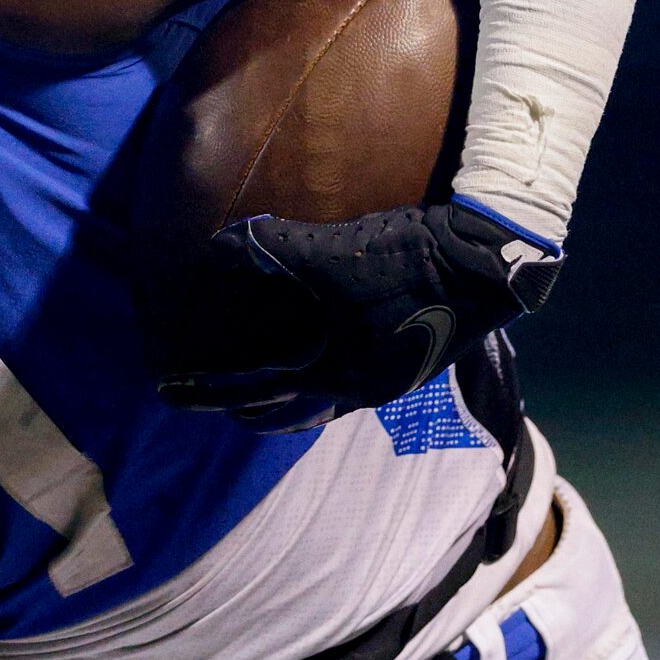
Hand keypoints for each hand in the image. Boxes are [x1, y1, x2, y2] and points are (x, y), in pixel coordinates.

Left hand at [154, 199, 561, 430]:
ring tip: (255, 391)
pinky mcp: (410, 363)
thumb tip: (222, 244)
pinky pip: (349, 388)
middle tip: (211, 401)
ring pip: (322, 406)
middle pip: (290, 415)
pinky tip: (314, 364)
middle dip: (246, 410)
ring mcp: (391, 380)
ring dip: (285, 402)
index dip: (211, 392)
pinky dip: (319, 386)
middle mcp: (364, 389)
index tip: (171, 391)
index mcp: (341, 374)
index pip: (259, 393)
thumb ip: (271, 250)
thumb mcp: (330, 253)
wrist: (489, 259)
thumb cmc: (409, 258)